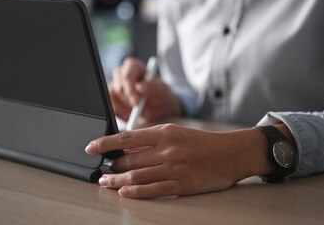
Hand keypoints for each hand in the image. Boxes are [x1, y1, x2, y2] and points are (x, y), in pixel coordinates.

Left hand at [85, 123, 274, 198]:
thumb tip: (126, 145)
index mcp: (165, 132)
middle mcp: (168, 149)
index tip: (91, 147)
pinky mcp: (183, 185)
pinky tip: (125, 192)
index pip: (127, 137)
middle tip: (101, 171)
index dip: (106, 143)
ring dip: (118, 181)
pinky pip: (154, 189)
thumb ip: (153, 139)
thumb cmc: (203, 143)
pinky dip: (136, 191)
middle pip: (130, 158)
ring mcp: (175, 168)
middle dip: (112, 166)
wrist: (232, 153)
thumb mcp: (177, 133)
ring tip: (106, 183)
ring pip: (138, 175)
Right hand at [109, 57, 182, 121]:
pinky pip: (110, 105)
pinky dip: (118, 112)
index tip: (136, 101)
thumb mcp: (163, 92)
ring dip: (122, 106)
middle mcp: (122, 74)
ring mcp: (116, 86)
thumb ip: (153, 87)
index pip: (127, 73)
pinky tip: (127, 115)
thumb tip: (140, 87)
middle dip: (126, 99)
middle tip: (134, 110)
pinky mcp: (112, 98)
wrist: (159, 109)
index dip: (130, 86)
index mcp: (135, 67)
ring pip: (112, 95)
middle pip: (117, 84)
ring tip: (134, 113)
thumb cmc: (161, 96)